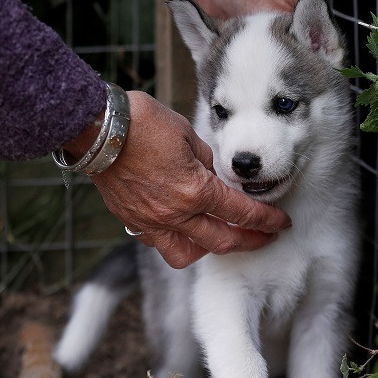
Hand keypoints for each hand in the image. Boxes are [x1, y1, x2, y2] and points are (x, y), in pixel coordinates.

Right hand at [83, 91, 290, 268]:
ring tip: (221, 236)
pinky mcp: (132, 221)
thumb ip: (206, 161)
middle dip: (250, 241)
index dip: (267, 220)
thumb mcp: (187, 136)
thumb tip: (212, 173)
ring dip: (210, 248)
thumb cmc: (142, 123)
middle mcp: (176, 214)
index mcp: (196, 191)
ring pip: (188, 253)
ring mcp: (151, 222)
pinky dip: (177, 241)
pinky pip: (160, 244)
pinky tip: (185, 228)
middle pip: (222, 241)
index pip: (242, 213)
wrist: (96, 128)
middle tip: (265, 237)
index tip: (280, 223)